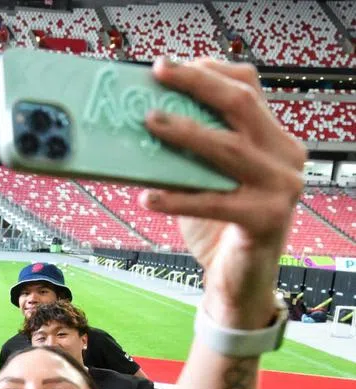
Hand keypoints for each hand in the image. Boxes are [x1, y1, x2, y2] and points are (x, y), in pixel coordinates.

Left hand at [140, 58, 303, 327]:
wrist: (240, 281)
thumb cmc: (218, 226)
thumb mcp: (205, 179)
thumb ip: (189, 152)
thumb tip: (143, 120)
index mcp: (274, 139)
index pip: (248, 88)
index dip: (210, 71)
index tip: (169, 66)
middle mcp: (285, 156)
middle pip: (241, 104)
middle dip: (197, 83)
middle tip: (158, 74)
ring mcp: (281, 187)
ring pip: (229, 148)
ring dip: (185, 132)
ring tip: (149, 123)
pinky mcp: (266, 220)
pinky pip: (216, 203)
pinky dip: (178, 199)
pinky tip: (148, 197)